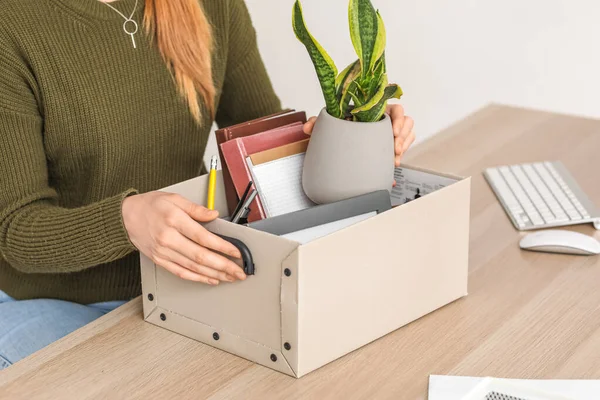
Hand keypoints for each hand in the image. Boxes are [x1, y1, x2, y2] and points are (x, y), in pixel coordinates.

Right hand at [122, 192, 245, 284]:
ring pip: (193, 268)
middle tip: (239, 271)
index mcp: (174, 221)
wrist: (125, 216)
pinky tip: (210, 279)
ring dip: (214, 275)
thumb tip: (214, 215)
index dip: (223, 247)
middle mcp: (169, 239)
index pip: (204, 238)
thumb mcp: (174, 199)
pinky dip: (197, 278)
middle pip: (200, 257)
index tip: (237, 252)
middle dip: (223, 266)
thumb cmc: (150, 205)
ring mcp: (163, 252)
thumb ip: (196, 209)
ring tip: (230, 277)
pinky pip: (181, 273)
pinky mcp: (160, 260)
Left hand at [303, 104, 415, 166]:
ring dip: (404, 146)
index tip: (393, 131)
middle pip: (407, 121)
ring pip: (408, 134)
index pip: (396, 108)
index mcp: (377, 109)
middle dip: (403, 136)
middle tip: (395, 148)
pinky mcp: (393, 144)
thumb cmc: (342, 124)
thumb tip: (307, 127)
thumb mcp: (331, 122)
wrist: (344, 139)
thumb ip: (319, 122)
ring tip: (395, 158)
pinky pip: (403, 147)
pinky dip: (400, 155)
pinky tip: (392, 164)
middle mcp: (387, 119)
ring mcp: (392, 132)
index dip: (398, 119)